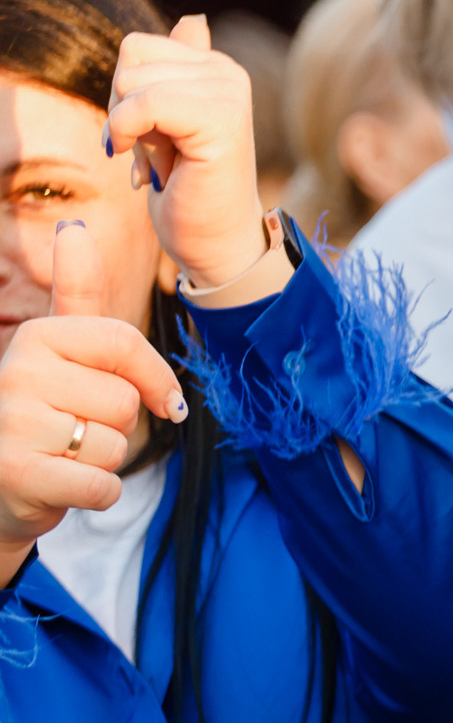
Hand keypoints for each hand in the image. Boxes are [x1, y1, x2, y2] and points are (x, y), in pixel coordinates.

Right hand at [0, 223, 186, 572]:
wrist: (0, 483)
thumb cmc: (46, 412)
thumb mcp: (63, 351)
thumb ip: (78, 294)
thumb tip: (73, 229)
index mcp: (37, 337)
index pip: (122, 343)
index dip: (155, 378)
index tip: (166, 402)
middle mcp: (16, 372)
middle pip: (124, 402)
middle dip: (116, 426)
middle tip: (76, 430)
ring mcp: (11, 422)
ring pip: (113, 444)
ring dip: (103, 460)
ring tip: (65, 455)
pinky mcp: (18, 474)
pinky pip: (101, 486)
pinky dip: (97, 492)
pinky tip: (64, 484)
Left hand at [105, 14, 270, 288]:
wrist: (216, 244)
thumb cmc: (191, 191)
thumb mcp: (169, 124)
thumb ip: (176, 73)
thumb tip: (194, 21)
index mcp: (216, 68)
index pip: (136, 49)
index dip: (125, 97)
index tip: (152, 139)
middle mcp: (228, 72)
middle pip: (131, 57)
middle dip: (124, 110)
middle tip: (159, 155)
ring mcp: (229, 93)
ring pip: (132, 80)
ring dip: (132, 130)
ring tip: (166, 162)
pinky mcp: (222, 118)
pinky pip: (144, 104)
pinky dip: (132, 136)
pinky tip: (153, 167)